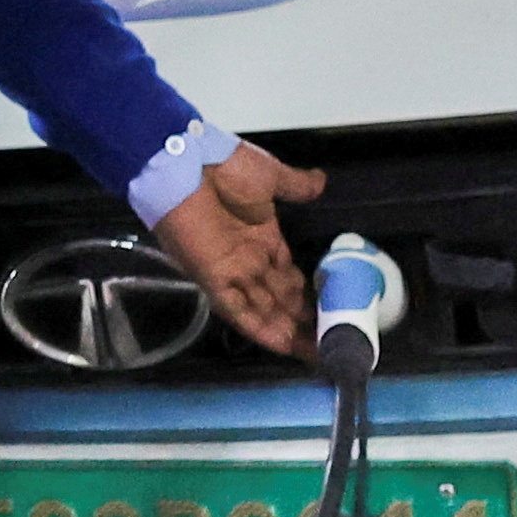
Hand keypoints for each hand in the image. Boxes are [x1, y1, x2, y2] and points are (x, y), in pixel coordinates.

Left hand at [151, 140, 326, 353]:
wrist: (186, 163)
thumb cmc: (226, 167)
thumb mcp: (270, 176)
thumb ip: (296, 185)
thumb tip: (320, 182)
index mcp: (263, 237)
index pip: (288, 276)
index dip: (306, 296)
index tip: (330, 313)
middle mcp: (249, 260)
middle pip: (279, 299)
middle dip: (302, 321)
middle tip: (331, 343)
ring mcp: (232, 271)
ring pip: (263, 310)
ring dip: (287, 331)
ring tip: (316, 353)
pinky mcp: (214, 279)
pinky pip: (239, 311)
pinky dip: (260, 328)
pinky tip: (283, 345)